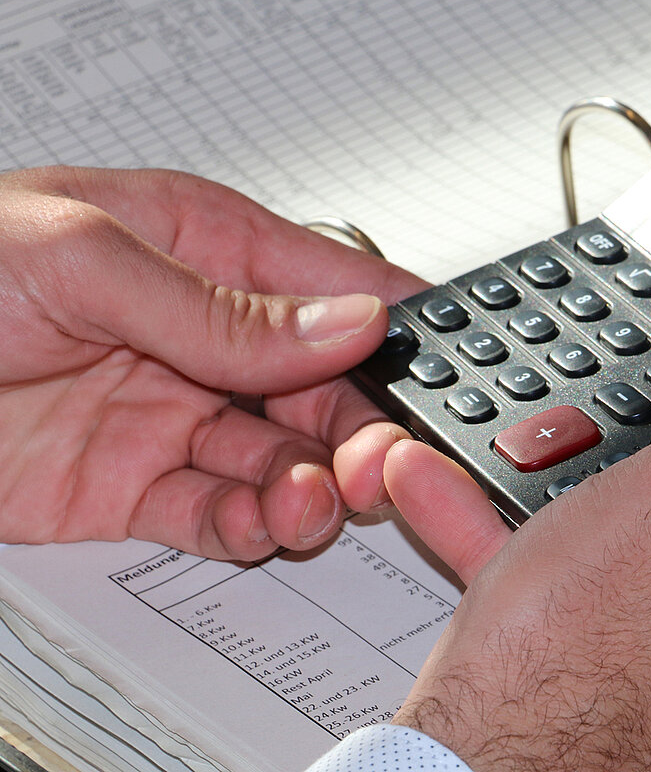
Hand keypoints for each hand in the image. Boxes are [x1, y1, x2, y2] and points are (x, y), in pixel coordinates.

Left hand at [0, 166, 427, 559]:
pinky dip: (252, 527)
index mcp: (208, 250)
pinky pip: (220, 514)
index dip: (395, 334)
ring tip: (312, 500)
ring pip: (284, 459)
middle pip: (324, 390)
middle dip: (363, 429)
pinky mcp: (136, 488)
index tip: (438, 380)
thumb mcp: (85, 261)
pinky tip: (261, 523)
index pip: (335, 290)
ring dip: (314, 485)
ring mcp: (175, 415)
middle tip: (379, 464)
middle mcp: (206, 338)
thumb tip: (348, 320)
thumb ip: (225, 306)